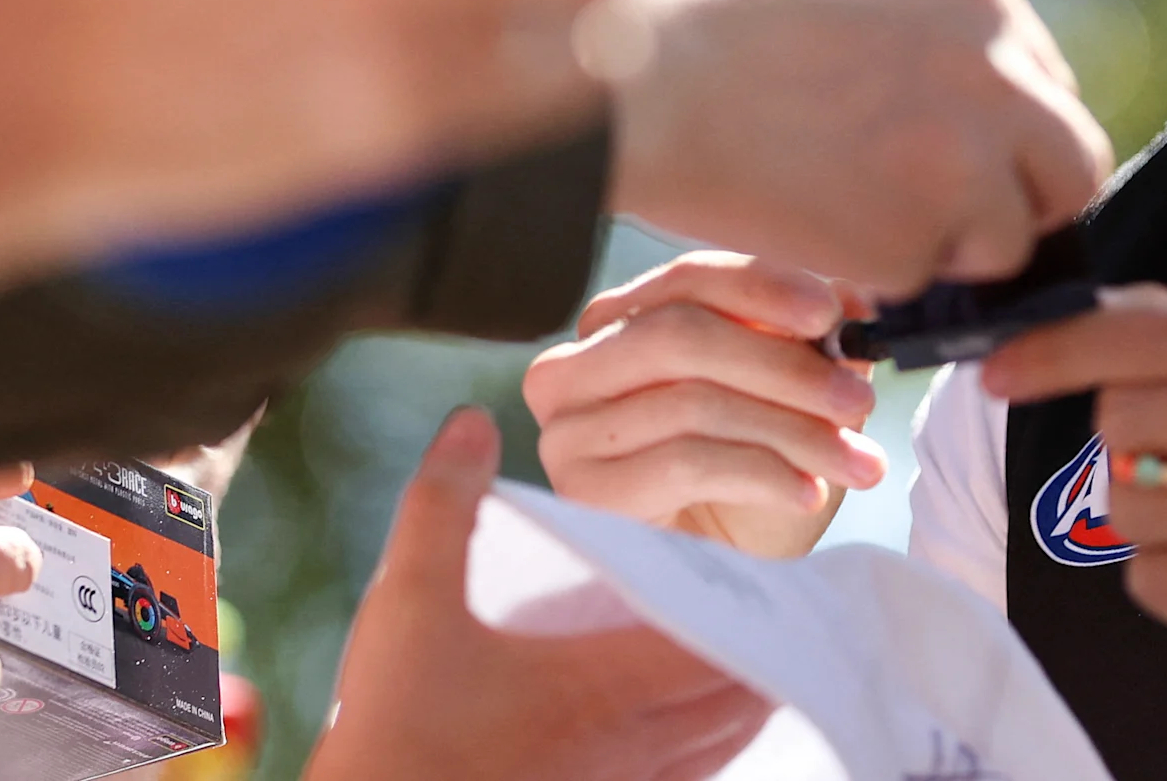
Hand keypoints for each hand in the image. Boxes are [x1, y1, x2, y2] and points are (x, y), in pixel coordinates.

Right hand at [309, 409, 769, 780]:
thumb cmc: (395, 734)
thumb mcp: (406, 605)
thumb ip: (444, 504)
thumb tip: (474, 418)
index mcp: (608, 687)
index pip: (726, 638)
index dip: (757, 599)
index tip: (769, 558)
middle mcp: (635, 749)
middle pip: (743, 696)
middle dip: (767, 643)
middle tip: (771, 593)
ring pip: (720, 746)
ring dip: (741, 696)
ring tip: (745, 649)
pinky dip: (704, 745)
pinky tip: (679, 724)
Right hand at [525, 253, 881, 559]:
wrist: (726, 579)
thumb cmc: (751, 484)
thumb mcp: (788, 400)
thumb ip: (808, 341)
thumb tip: (850, 297)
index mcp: (616, 324)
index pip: (688, 280)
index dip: (763, 287)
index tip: (833, 312)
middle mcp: (571, 370)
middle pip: (681, 334)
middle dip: (784, 366)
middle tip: (858, 399)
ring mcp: (567, 433)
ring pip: (691, 402)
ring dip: (791, 430)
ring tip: (855, 460)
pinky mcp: (583, 493)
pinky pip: (685, 463)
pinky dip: (761, 473)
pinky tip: (807, 493)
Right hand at [608, 0, 1111, 294]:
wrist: (638, 82)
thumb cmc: (721, 38)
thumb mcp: (865, 4)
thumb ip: (944, 58)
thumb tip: (992, 135)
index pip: (1050, 94)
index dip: (1006, 144)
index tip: (955, 166)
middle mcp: (995, 73)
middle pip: (1072, 169)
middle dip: (1019, 206)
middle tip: (952, 224)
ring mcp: (963, 160)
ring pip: (1008, 239)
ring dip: (947, 248)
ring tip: (849, 213)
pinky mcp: (914, 239)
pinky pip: (923, 282)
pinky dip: (875, 274)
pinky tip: (809, 223)